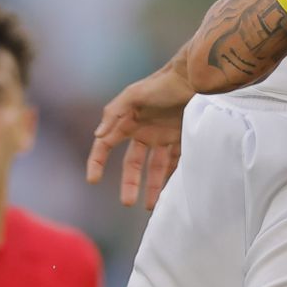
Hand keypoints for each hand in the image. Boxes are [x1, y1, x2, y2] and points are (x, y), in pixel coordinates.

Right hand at [86, 63, 192, 206]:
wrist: (194, 79)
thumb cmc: (162, 84)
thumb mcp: (133, 95)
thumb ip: (114, 113)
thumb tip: (98, 136)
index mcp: (127, 122)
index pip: (106, 145)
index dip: (96, 161)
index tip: (92, 180)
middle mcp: (144, 132)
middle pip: (132, 164)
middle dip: (130, 183)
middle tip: (128, 203)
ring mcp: (163, 137)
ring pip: (155, 168)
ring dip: (152, 186)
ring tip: (151, 206)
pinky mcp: (182, 139)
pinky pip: (175, 163)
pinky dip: (172, 178)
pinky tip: (172, 193)